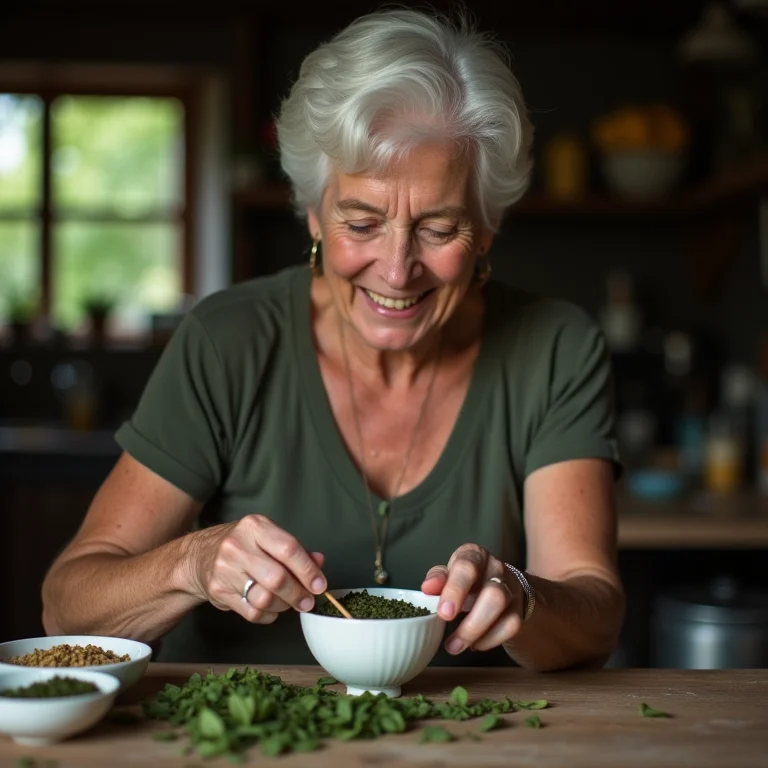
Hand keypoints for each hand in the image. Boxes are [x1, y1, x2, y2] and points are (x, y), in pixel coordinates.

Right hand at [187, 514, 326, 623]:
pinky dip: (268, 615)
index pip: (289, 549)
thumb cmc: (242, 546)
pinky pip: (252, 612)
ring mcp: (225, 569)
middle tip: (308, 601)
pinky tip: (271, 609)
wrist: (199, 556)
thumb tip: (318, 562)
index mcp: (255, 527)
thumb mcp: (267, 537)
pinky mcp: (219, 590)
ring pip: (265, 598)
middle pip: (277, 578)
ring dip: (284, 606)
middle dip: (298, 594)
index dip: (308, 571)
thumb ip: (294, 550)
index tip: (320, 585)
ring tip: (289, 603)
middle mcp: (238, 545)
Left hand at [421, 544, 523, 654]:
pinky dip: (489, 640)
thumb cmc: (469, 582)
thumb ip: (438, 579)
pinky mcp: (520, 610)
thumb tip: (427, 588)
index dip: (455, 590)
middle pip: (492, 593)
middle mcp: (497, 569)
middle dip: (472, 619)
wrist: (503, 588)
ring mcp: (512, 589)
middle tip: (451, 639)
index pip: (467, 566)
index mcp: (475, 556)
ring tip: (454, 646)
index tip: (444, 613)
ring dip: (476, 632)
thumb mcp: (450, 575)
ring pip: (503, 612)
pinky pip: (510, 627)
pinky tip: (474, 644)